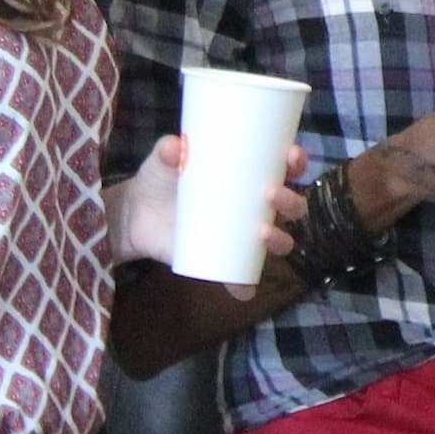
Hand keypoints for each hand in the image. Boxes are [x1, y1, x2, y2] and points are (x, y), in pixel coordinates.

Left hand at [113, 134, 306, 291]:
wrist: (137, 214)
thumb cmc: (162, 177)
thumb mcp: (163, 159)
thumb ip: (167, 150)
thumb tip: (175, 146)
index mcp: (252, 176)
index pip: (287, 168)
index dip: (297, 162)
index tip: (292, 156)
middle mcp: (256, 207)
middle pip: (292, 207)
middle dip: (291, 201)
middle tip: (271, 193)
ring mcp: (242, 236)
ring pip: (278, 240)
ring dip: (279, 239)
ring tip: (262, 232)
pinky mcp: (224, 260)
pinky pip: (243, 277)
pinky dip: (246, 285)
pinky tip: (244, 287)